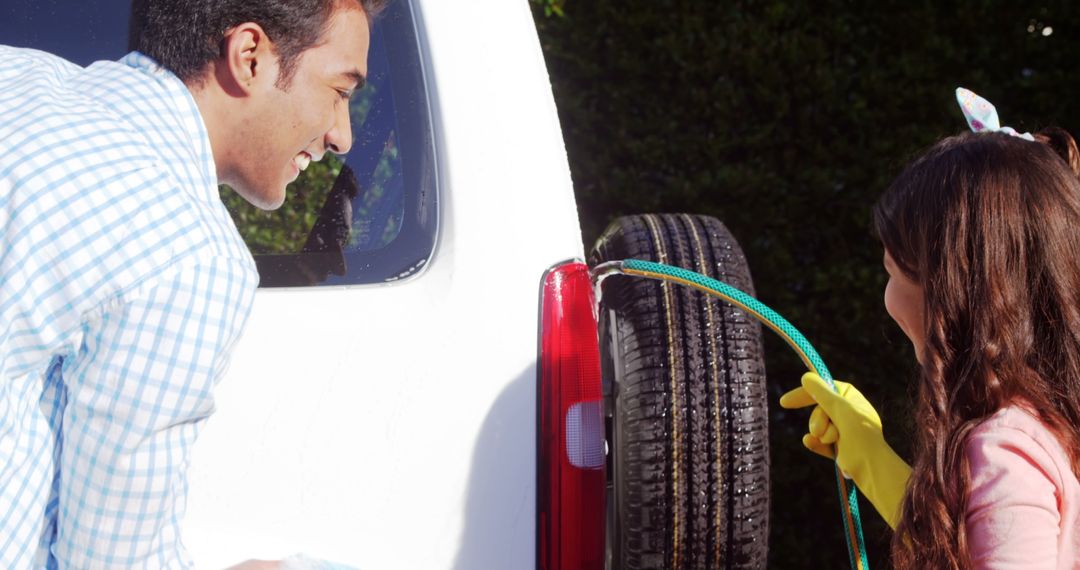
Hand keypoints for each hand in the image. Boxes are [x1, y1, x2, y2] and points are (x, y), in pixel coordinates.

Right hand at [779, 372, 911, 528]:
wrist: (870, 466)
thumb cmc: (860, 434)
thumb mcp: (840, 408)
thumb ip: (821, 392)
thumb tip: (806, 377)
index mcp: (851, 398)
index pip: (823, 388)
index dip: (804, 394)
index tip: (785, 402)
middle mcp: (847, 412)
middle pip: (817, 410)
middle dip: (818, 420)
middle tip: (821, 430)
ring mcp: (842, 430)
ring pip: (816, 426)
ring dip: (820, 433)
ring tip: (832, 441)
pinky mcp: (837, 447)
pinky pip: (818, 441)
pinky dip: (815, 443)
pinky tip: (810, 443)